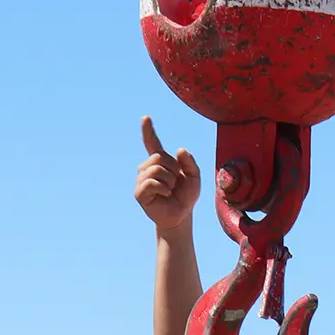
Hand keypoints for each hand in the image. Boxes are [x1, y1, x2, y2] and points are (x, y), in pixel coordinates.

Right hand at [134, 116, 200, 232]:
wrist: (180, 216)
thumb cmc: (185, 196)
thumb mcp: (194, 177)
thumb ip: (191, 163)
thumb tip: (179, 151)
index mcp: (161, 162)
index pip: (153, 143)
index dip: (148, 131)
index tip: (145, 118)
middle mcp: (148, 168)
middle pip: (158, 157)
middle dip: (172, 169)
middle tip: (175, 184)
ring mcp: (141, 180)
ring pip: (155, 169)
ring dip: (169, 181)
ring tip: (170, 190)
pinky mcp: (139, 192)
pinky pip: (151, 183)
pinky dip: (163, 188)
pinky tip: (165, 195)